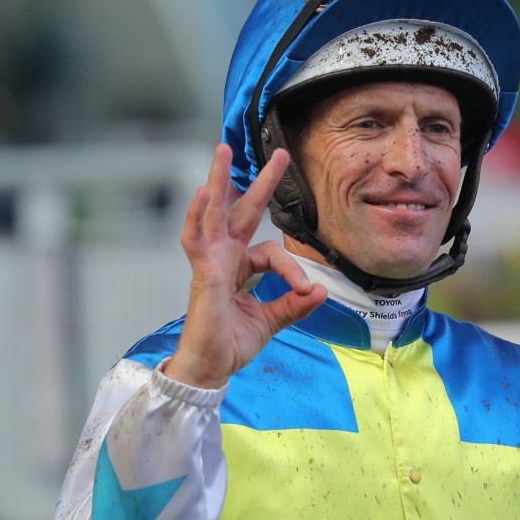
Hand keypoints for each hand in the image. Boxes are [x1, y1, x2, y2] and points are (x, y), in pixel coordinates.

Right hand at [163, 144, 326, 388]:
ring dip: (219, 180)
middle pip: (242, 211)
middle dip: (260, 182)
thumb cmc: (231, 344)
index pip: (272, 252)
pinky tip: (204, 194)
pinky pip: (197, 241)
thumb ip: (294, 305)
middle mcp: (224, 259)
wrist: (210, 370)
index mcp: (240, 267)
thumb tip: (322, 290)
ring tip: (222, 150)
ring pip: (214, 214)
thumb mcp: (272, 322)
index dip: (293, 269)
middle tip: (281, 153)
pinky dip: (199, 217)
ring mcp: (210, 264)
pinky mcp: (202, 275)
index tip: (308, 291)